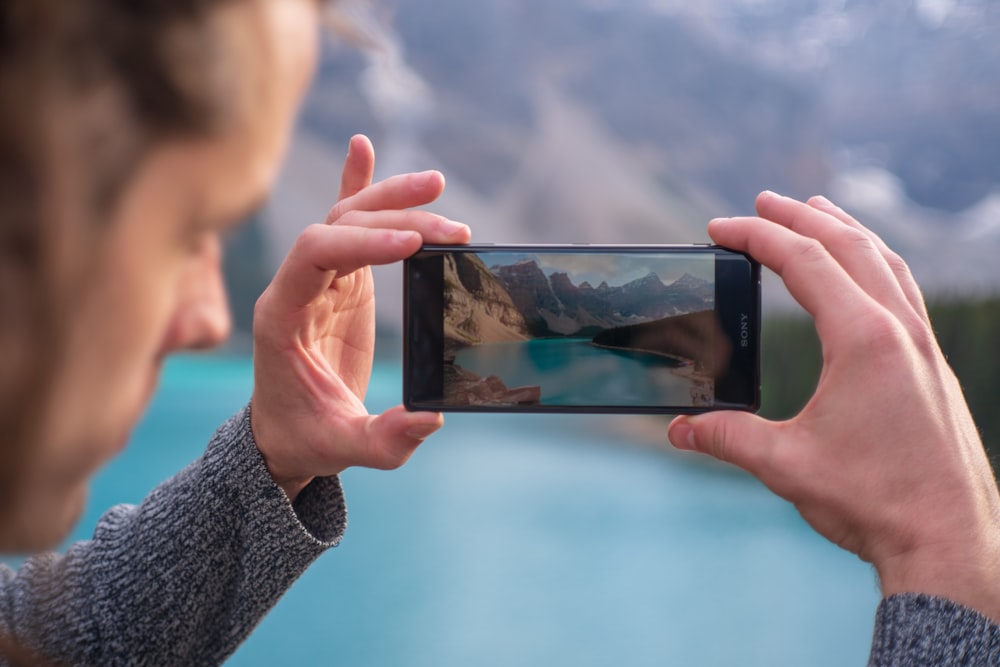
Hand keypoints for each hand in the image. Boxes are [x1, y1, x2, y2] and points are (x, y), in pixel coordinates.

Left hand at [250, 135, 470, 500]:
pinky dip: (355, 185)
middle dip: (396, 219)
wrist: (283, 433)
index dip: (362, 242)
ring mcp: (317, 280)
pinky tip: (363, 147)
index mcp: (282, 315)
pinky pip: (346, 225)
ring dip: (390, 198)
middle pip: (339, 226)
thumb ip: (385, 440)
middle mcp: (295, 286)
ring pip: (348, 217)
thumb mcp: (344, 449)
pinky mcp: (339, 282)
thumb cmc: (306, 438)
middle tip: (454, 230)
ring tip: (437, 185)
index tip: (412, 245)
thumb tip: (432, 417)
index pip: (314, 253)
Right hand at [668, 191, 999, 620]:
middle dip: (799, 216)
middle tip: (761, 202)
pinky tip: (865, 271)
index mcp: (862, 339)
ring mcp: (923, 344)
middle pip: (847, 245)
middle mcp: (899, 329)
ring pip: (884, 260)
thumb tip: (678, 430)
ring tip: (817, 210)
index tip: (719, 228)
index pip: (803, 261)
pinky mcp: (932, 364)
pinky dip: (876, 261)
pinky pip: (903, 289)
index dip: (756, 237)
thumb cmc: (873, 501)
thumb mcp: (785, 465)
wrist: (949, 539)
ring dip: (844, 229)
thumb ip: (727, 438)